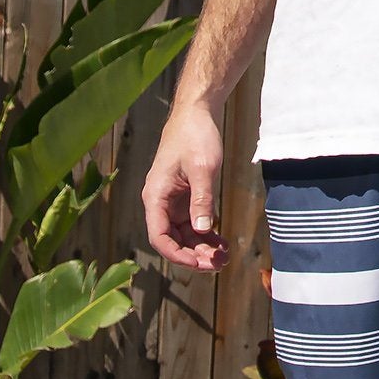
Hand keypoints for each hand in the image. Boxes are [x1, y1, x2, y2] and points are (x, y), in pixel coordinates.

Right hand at [143, 103, 228, 271]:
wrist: (196, 113)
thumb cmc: (194, 136)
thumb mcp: (202, 168)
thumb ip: (202, 200)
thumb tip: (202, 231)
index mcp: (155, 197)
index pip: (159, 237)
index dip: (177, 254)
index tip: (198, 263)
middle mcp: (160, 204)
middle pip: (173, 241)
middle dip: (194, 256)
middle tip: (218, 265)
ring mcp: (172, 203)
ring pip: (184, 236)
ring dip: (202, 249)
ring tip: (223, 258)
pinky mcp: (185, 199)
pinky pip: (193, 224)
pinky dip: (206, 235)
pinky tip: (221, 242)